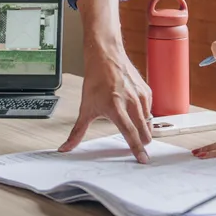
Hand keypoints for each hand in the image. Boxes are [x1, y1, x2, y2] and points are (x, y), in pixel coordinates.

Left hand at [61, 45, 153, 163]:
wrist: (105, 56)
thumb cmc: (96, 79)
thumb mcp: (85, 107)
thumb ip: (77, 132)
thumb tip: (66, 148)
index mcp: (115, 108)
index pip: (130, 134)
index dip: (137, 149)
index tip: (143, 159)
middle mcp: (130, 102)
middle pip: (144, 131)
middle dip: (143, 142)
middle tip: (139, 147)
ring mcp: (140, 96)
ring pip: (149, 122)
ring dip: (145, 130)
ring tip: (138, 131)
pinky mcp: (146, 90)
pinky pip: (150, 110)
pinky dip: (145, 116)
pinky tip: (136, 114)